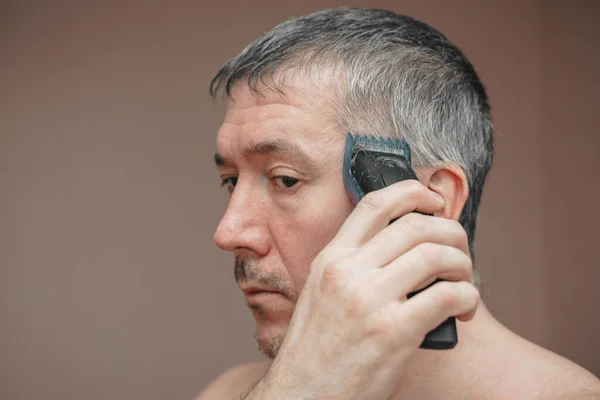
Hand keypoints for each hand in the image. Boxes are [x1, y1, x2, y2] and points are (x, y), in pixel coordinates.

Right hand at [246, 180, 479, 399]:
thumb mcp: (321, 293)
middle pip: (415, 225)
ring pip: (436, 255)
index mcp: (331, 259)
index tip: (433, 200)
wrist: (303, 394)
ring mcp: (369, 299)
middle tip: (458, 252)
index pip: (375, 204)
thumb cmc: (317, 349)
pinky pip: (448, 296)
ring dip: (462, 264)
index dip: (413, 192)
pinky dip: (468, 298)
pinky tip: (464, 311)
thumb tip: (402, 249)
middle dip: (451, 232)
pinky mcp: (392, 331)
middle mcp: (348, 272)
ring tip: (463, 282)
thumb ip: (355, 266)